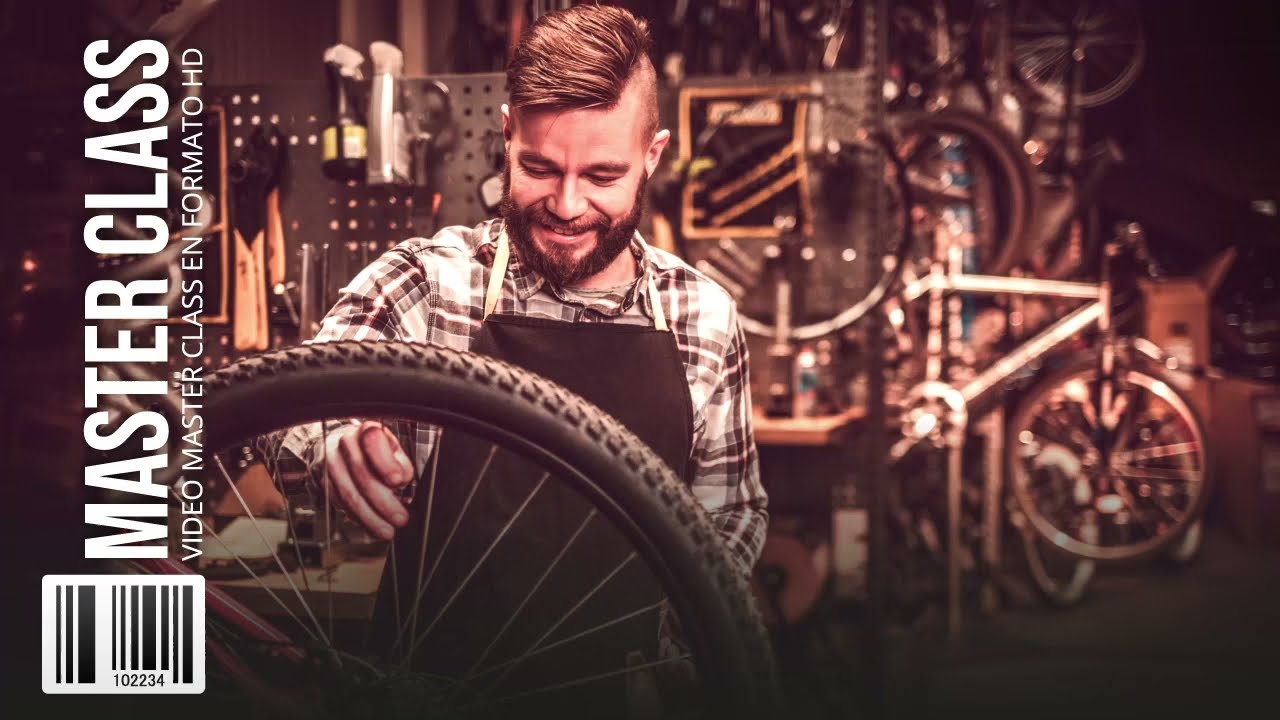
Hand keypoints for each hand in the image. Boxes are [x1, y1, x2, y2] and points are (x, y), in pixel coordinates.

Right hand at [322, 420, 415, 539]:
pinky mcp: (323, 482)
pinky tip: (371, 525)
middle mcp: (344, 444)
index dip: (385, 462)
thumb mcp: (392, 448)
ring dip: (370, 516)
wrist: (339, 446)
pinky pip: (339, 504)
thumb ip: (400, 461)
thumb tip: (403, 478)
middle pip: (361, 474)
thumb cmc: (373, 449)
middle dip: (383, 501)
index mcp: (365, 430)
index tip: (399, 481)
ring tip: (387, 530)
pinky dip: (358, 517)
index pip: (373, 441)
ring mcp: (329, 463)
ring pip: (348, 494)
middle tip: (400, 518)